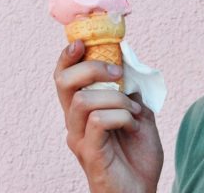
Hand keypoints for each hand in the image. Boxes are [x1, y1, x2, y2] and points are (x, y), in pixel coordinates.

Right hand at [54, 40, 162, 192]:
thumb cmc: (137, 161)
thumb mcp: (140, 119)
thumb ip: (131, 95)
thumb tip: (129, 71)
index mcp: (82, 112)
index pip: (63, 78)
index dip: (67, 57)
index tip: (82, 43)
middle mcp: (74, 123)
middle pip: (63, 82)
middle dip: (91, 68)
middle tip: (117, 74)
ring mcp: (79, 138)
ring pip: (83, 100)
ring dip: (116, 99)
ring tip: (134, 112)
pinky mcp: (90, 152)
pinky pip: (98, 121)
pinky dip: (121, 116)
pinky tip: (134, 126)